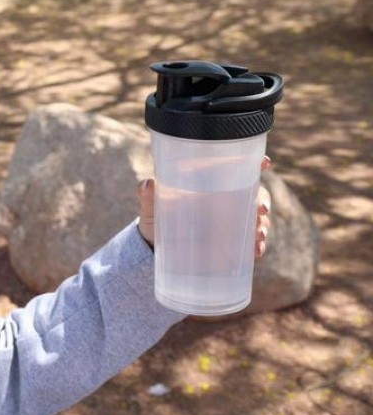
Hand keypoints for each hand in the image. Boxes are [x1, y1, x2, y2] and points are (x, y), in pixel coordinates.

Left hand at [136, 156, 271, 257]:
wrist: (156, 248)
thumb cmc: (156, 218)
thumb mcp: (151, 207)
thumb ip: (148, 196)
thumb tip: (148, 184)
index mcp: (211, 184)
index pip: (238, 169)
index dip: (255, 163)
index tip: (265, 163)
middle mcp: (226, 200)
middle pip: (256, 193)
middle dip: (263, 200)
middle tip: (260, 209)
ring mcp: (232, 222)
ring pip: (258, 219)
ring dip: (263, 225)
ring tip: (258, 234)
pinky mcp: (233, 243)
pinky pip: (252, 243)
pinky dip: (257, 246)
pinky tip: (256, 252)